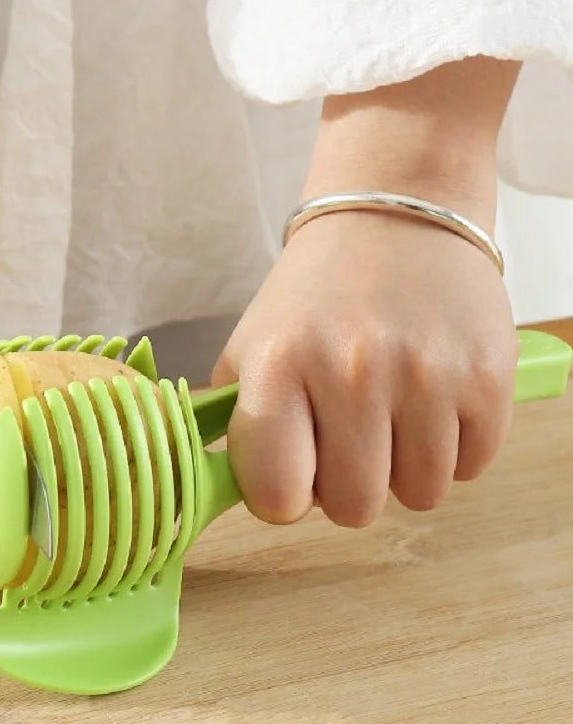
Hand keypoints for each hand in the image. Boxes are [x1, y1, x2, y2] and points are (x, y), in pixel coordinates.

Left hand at [212, 58, 521, 527]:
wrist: (395, 214)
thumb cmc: (312, 299)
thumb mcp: (250, 350)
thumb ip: (238, 428)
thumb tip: (234, 494)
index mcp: (280, 368)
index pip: (278, 497)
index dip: (284, 496)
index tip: (292, 471)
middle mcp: (353, 373)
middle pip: (354, 509)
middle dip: (347, 485)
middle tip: (346, 437)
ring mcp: (428, 375)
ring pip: (419, 495)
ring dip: (403, 470)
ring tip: (390, 415)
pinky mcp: (490, 376)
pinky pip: (471, 468)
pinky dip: (453, 448)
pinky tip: (432, 402)